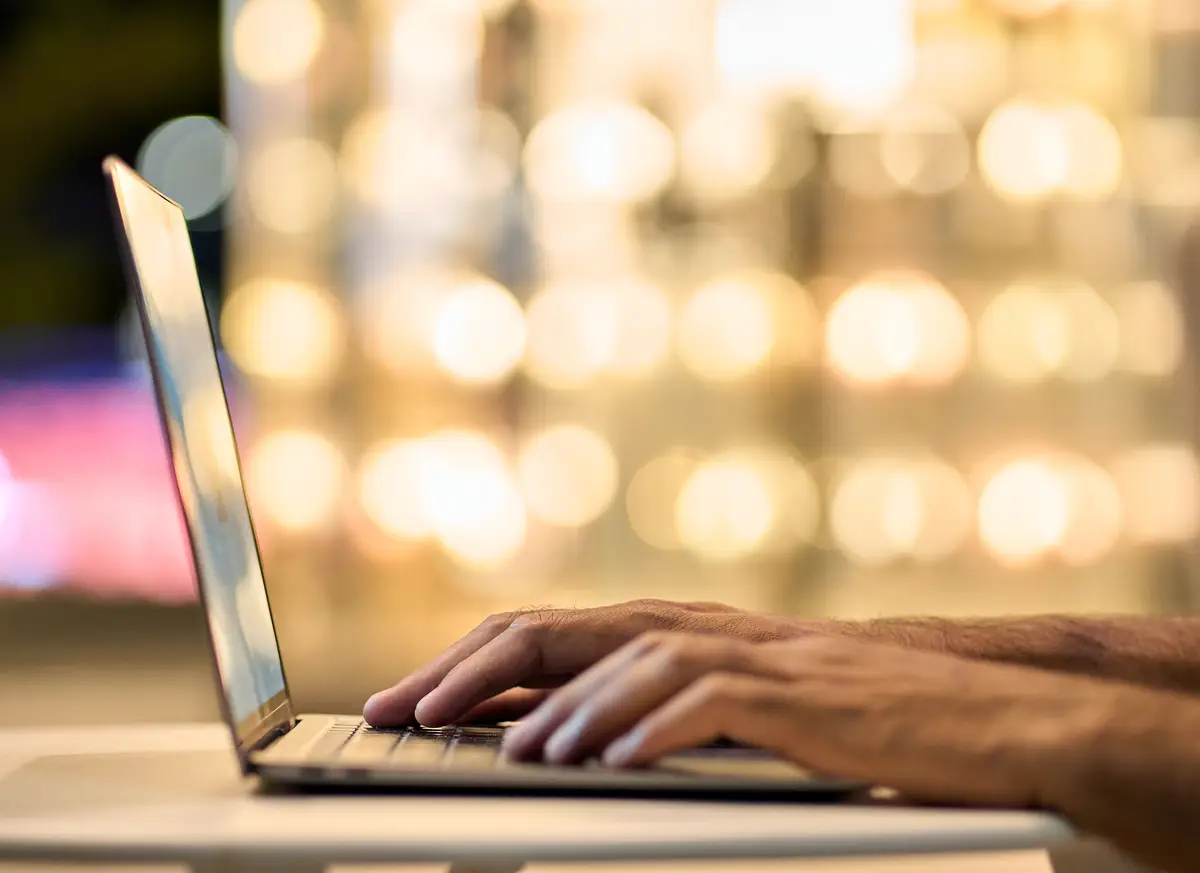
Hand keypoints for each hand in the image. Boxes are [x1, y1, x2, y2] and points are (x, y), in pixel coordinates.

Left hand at [363, 599, 804, 727]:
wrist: (960, 705)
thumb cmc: (839, 713)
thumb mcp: (727, 703)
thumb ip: (648, 704)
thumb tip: (561, 734)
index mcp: (670, 633)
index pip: (544, 637)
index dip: (465, 668)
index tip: (403, 706)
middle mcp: (697, 631)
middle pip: (565, 633)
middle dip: (478, 672)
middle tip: (411, 715)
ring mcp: (748, 657)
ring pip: (632, 663)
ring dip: (567, 710)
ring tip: (518, 754)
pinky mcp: (796, 696)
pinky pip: (712, 702)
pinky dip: (659, 728)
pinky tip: (619, 762)